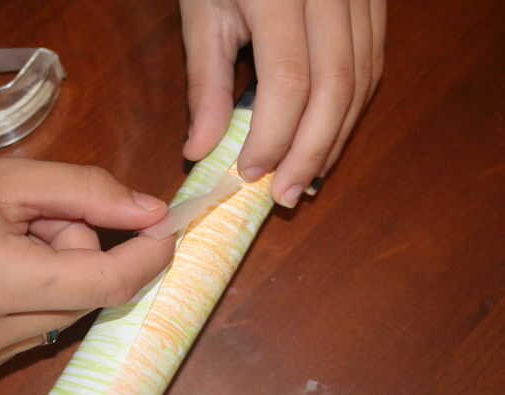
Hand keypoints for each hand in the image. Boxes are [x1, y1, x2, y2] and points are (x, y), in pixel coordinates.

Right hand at [0, 152, 173, 382]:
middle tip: (42, 219)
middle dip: (83, 252)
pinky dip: (38, 296)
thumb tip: (154, 214)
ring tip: (11, 243)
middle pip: (88, 296)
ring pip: (67, 313)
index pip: (106, 283)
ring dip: (60, 274)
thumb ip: (90, 192)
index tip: (168, 231)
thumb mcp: (13, 178)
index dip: (148, 258)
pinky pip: (39, 329)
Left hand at [180, 0, 386, 206]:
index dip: (273, 135)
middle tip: (286, 196)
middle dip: (311, 150)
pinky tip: (328, 136)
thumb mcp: (203, 14)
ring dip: (335, 137)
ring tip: (307, 177)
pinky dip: (351, 109)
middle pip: (335, 86)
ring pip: (361, 80)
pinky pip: (372, 63)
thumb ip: (206, 84)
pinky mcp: (372, 0)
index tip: (250, 173)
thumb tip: (200, 150)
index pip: (288, 78)